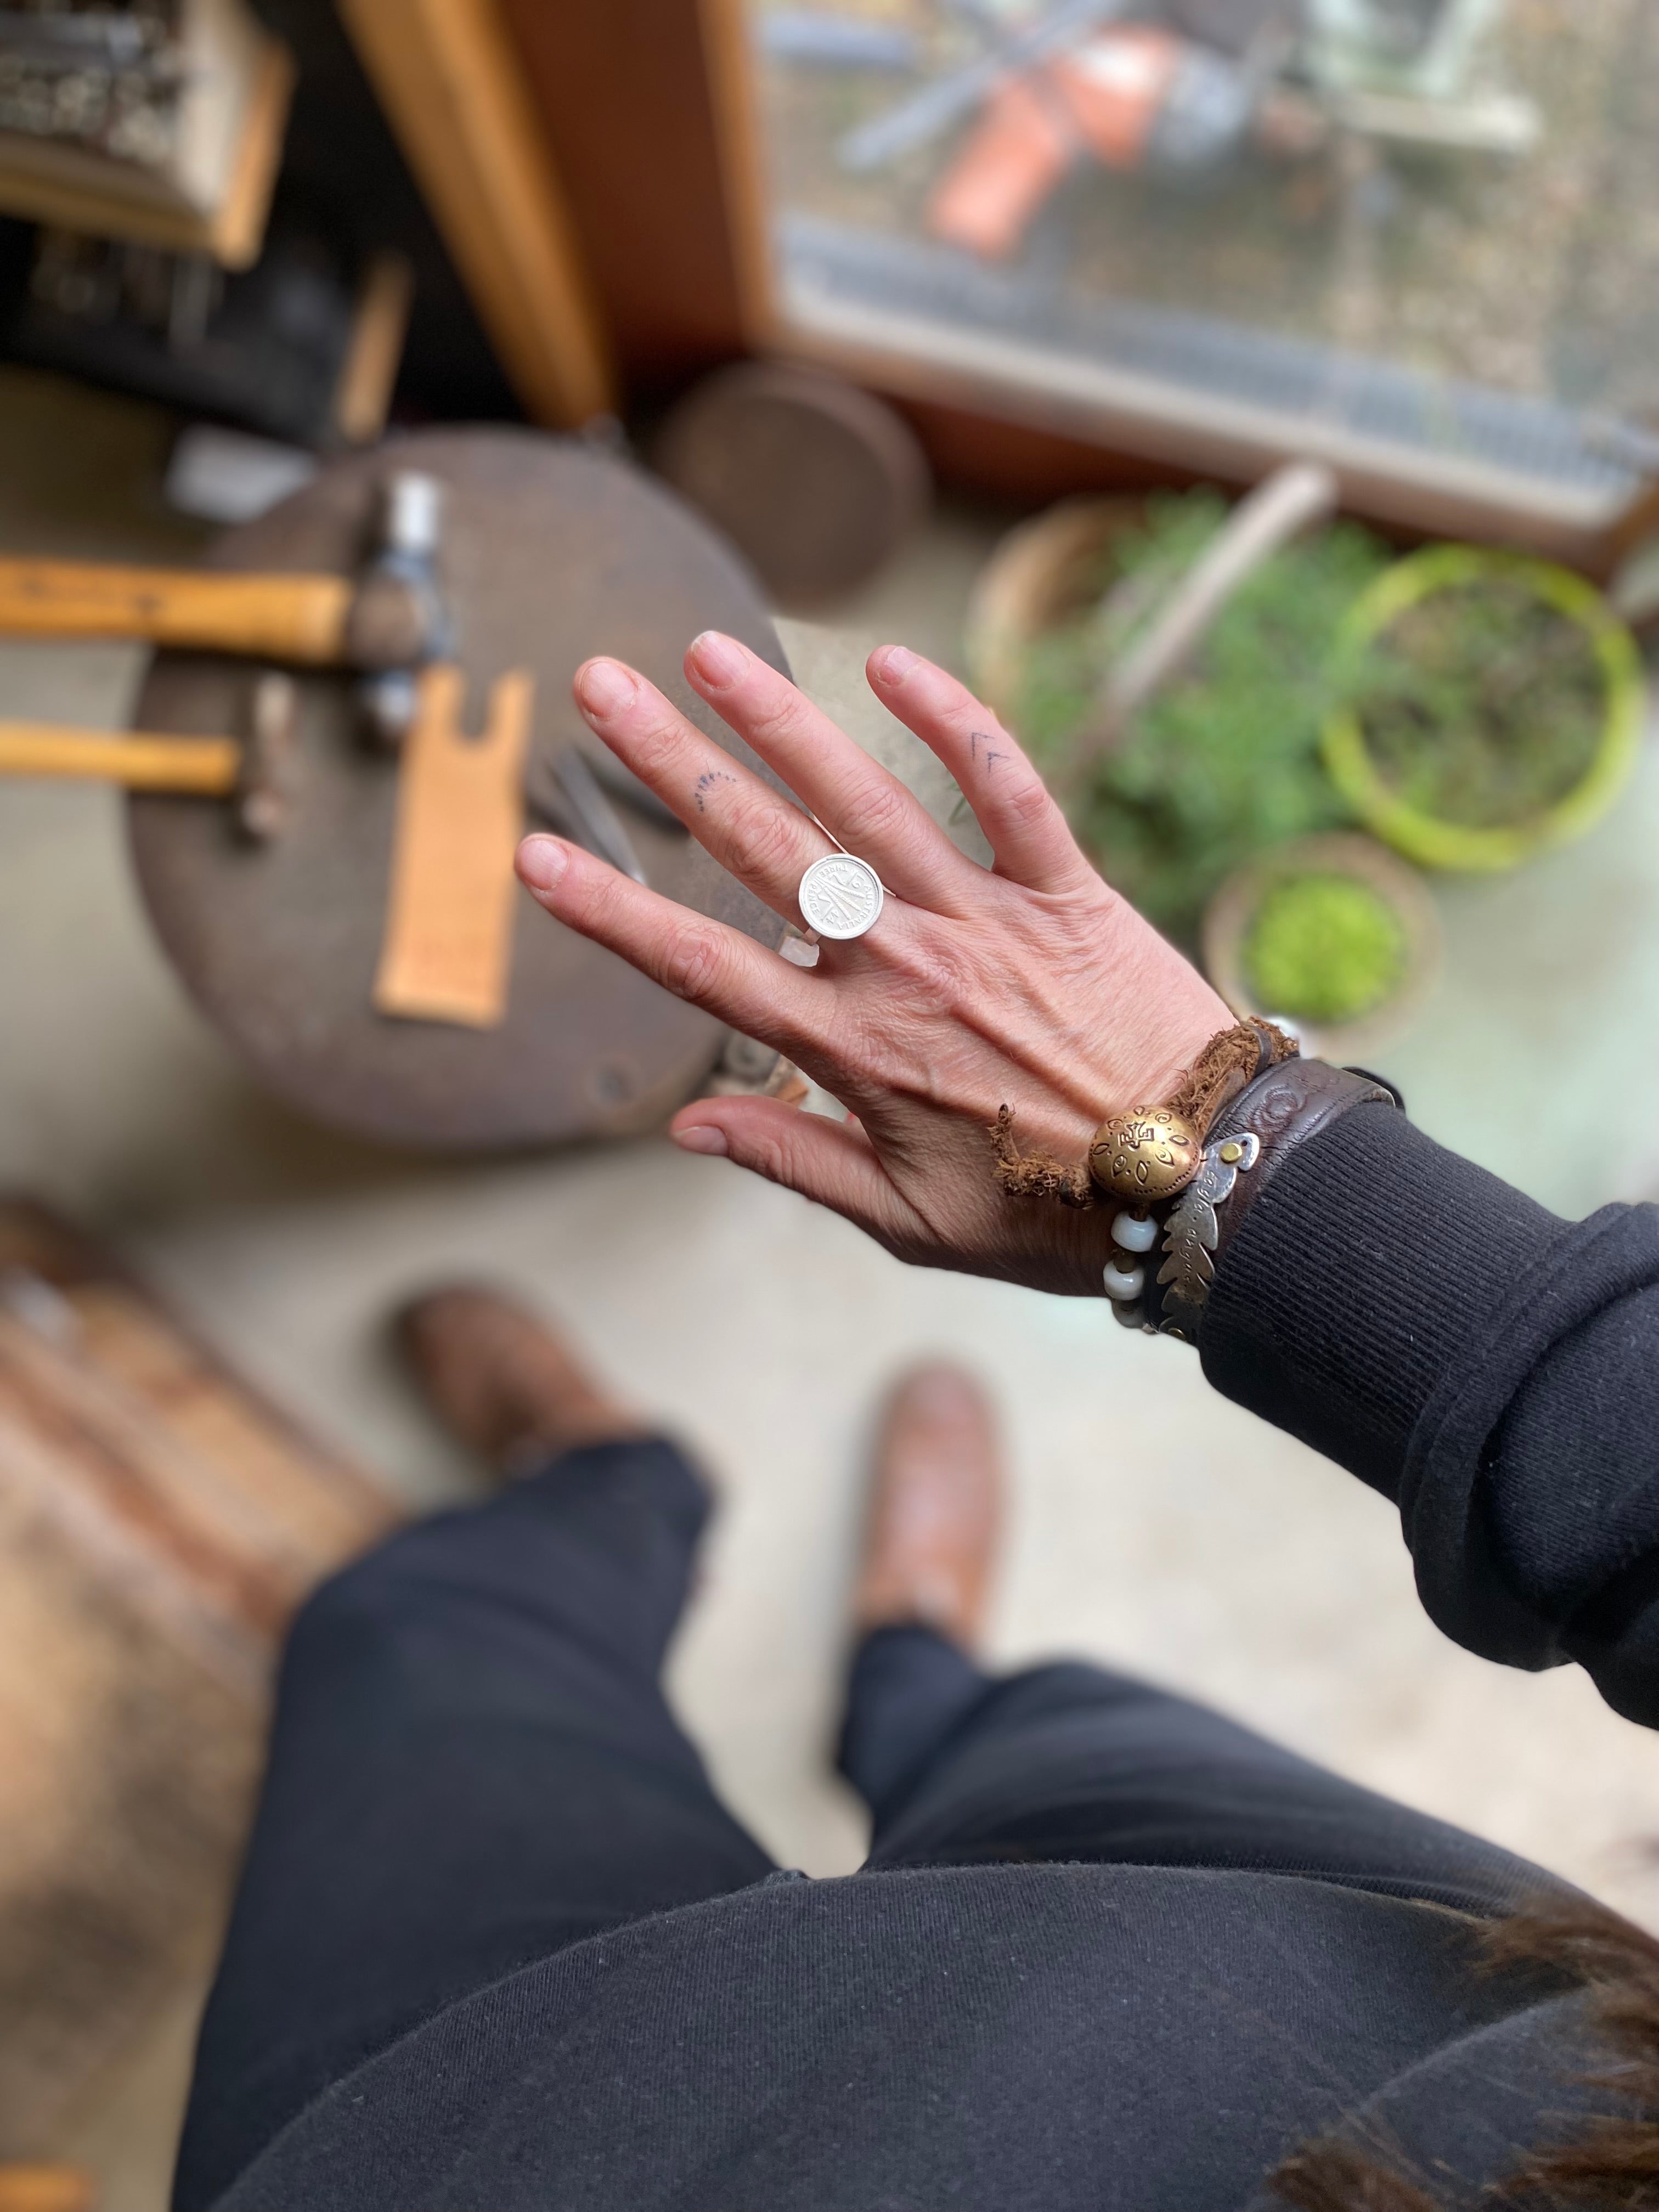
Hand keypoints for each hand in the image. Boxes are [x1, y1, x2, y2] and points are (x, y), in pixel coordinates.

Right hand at [516, 633, 1229, 1296]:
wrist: (1202, 1184)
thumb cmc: (1051, 1214)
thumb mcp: (908, 1223)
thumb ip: (793, 1159)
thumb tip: (685, 1125)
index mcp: (855, 1050)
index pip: (704, 967)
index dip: (613, 909)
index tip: (536, 856)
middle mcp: (904, 968)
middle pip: (764, 850)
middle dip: (671, 764)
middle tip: (598, 686)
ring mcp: (985, 919)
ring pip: (864, 799)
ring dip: (779, 718)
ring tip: (709, 652)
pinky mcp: (1066, 888)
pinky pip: (1007, 785)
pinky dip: (953, 719)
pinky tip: (889, 661)